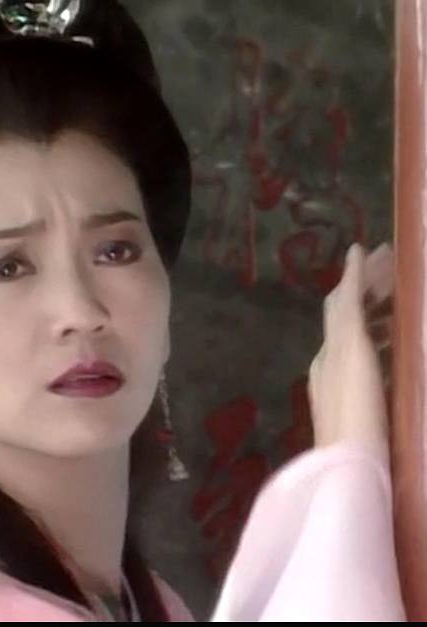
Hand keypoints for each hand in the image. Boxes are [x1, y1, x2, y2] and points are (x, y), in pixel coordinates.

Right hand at [308, 242, 392, 457]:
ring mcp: (336, 346)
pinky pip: (351, 295)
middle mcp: (328, 358)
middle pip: (341, 316)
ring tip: (382, 258)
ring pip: (347, 302)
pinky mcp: (349, 338)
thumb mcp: (367, 430)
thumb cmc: (360, 456)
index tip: (382, 314)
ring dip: (364, 281)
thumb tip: (378, 417)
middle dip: (359, 294)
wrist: (348, 459)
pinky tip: (362, 251)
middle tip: (374, 270)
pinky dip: (356, 272)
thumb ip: (367, 414)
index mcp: (332, 381)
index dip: (365, 323)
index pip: (347, 342)